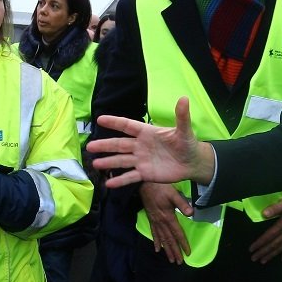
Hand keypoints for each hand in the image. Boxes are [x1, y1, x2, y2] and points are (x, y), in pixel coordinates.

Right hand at [88, 97, 214, 187]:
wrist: (191, 163)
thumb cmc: (186, 143)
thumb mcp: (184, 130)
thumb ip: (182, 116)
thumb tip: (184, 98)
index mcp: (147, 132)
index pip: (128, 125)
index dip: (114, 122)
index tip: (100, 119)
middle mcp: (140, 146)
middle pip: (119, 144)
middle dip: (105, 145)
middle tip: (89, 146)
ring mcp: (141, 160)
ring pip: (121, 160)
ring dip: (108, 162)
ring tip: (95, 164)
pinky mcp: (145, 173)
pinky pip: (130, 176)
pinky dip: (120, 180)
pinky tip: (108, 183)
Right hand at [140, 183, 192, 264]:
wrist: (144, 185)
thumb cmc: (161, 188)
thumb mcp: (173, 193)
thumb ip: (182, 203)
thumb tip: (192, 213)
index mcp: (168, 217)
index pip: (177, 233)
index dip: (183, 244)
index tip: (187, 253)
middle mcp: (161, 222)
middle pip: (169, 240)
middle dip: (174, 251)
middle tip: (178, 262)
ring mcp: (155, 222)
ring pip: (162, 239)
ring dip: (166, 250)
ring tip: (170, 260)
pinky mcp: (151, 219)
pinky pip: (154, 233)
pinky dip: (156, 242)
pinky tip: (157, 249)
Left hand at [249, 195, 281, 263]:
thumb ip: (275, 208)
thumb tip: (264, 214)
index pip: (268, 236)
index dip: (259, 243)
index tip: (251, 249)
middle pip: (273, 244)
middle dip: (263, 252)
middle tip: (254, 258)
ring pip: (280, 248)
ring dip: (271, 255)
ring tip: (263, 261)